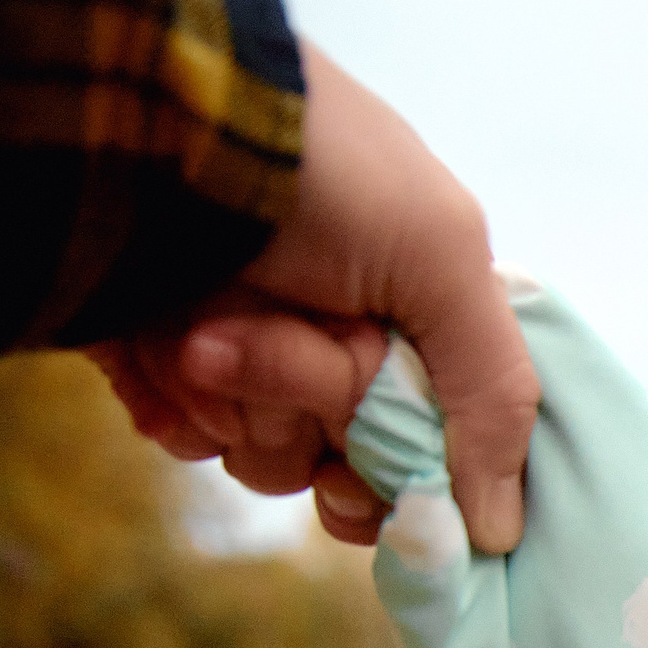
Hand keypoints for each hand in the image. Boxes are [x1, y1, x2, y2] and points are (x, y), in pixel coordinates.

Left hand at [96, 40, 537, 550]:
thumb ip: (493, 392)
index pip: (437, 448)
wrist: (146, 114)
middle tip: (277, 332)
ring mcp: (256, 360)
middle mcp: (345, 346)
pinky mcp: (170, 365)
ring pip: (268, 457)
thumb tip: (500, 533)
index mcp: (420, 323)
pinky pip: (190, 438)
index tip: (363, 464)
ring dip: (236, 395)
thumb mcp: (442, 256)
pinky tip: (162, 348)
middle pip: (350, 460)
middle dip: (310, 403)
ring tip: (202, 319)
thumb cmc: (318, 169)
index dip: (406, 474)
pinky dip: (173, 404)